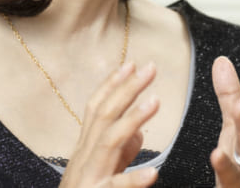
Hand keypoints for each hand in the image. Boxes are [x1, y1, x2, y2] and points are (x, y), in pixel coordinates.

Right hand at [59, 61, 159, 187]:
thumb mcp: (103, 174)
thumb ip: (121, 154)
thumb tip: (138, 131)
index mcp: (86, 151)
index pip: (96, 109)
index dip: (112, 84)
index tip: (131, 63)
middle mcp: (83, 160)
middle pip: (103, 116)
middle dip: (127, 89)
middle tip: (150, 68)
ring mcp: (88, 179)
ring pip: (108, 142)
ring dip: (132, 119)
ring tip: (156, 102)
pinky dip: (132, 180)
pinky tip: (153, 173)